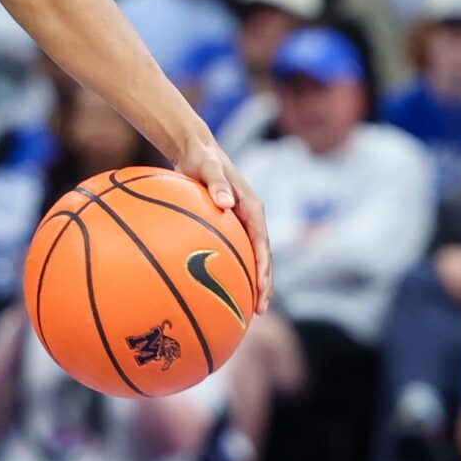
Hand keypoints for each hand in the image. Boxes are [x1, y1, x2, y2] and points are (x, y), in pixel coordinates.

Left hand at [174, 136, 272, 309]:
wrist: (197, 150)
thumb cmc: (202, 159)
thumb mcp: (209, 168)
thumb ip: (217, 184)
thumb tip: (226, 202)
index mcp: (252, 208)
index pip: (262, 243)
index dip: (263, 267)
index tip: (260, 288)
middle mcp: (252, 218)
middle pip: (263, 257)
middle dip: (264, 284)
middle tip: (260, 310)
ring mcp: (243, 223)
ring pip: (253, 258)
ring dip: (254, 283)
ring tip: (251, 309)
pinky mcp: (231, 226)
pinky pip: (237, 253)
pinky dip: (237, 271)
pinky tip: (225, 290)